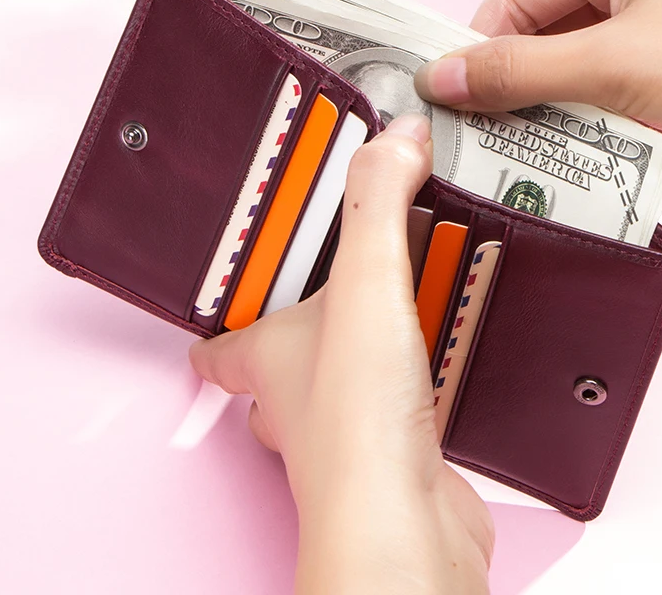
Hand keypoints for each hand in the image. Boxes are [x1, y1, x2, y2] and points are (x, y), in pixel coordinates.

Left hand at [190, 114, 492, 594]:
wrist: (407, 522)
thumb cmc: (355, 423)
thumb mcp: (365, 284)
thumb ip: (377, 204)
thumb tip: (395, 139)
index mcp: (265, 354)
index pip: (218, 333)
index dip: (221, 305)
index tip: (240, 273)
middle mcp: (294, 395)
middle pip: (283, 347)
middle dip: (312, 307)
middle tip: (343, 263)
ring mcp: (344, 423)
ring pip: (345, 371)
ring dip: (371, 335)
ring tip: (405, 290)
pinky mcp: (394, 445)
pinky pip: (399, 397)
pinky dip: (416, 371)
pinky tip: (444, 351)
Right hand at [414, 0, 661, 172]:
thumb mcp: (608, 66)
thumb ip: (518, 72)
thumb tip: (438, 78)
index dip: (479, 46)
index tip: (451, 97)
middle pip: (544, 31)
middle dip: (515, 83)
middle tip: (480, 130)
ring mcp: (656, 21)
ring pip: (573, 64)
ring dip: (549, 105)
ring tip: (520, 146)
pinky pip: (605, 86)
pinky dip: (586, 116)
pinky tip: (571, 150)